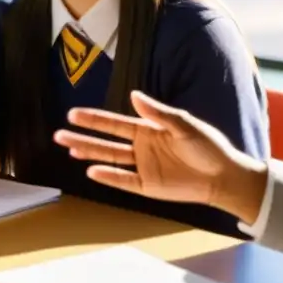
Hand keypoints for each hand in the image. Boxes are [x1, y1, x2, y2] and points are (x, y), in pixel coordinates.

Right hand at [54, 90, 267, 222]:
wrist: (224, 176)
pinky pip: (123, 181)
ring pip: (109, 159)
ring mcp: (142, 167)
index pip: (114, 123)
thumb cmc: (208, 146)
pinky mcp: (147, 186)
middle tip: (59, 134)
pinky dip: (107, 176)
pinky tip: (90, 171)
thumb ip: (159, 112)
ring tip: (67, 149)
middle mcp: (140, 147)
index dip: (94, 119)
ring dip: (88, 154)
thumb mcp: (185, 125)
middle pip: (105, 141)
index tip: (73, 113)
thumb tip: (134, 96)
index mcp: (147, 129)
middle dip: (82, 137)